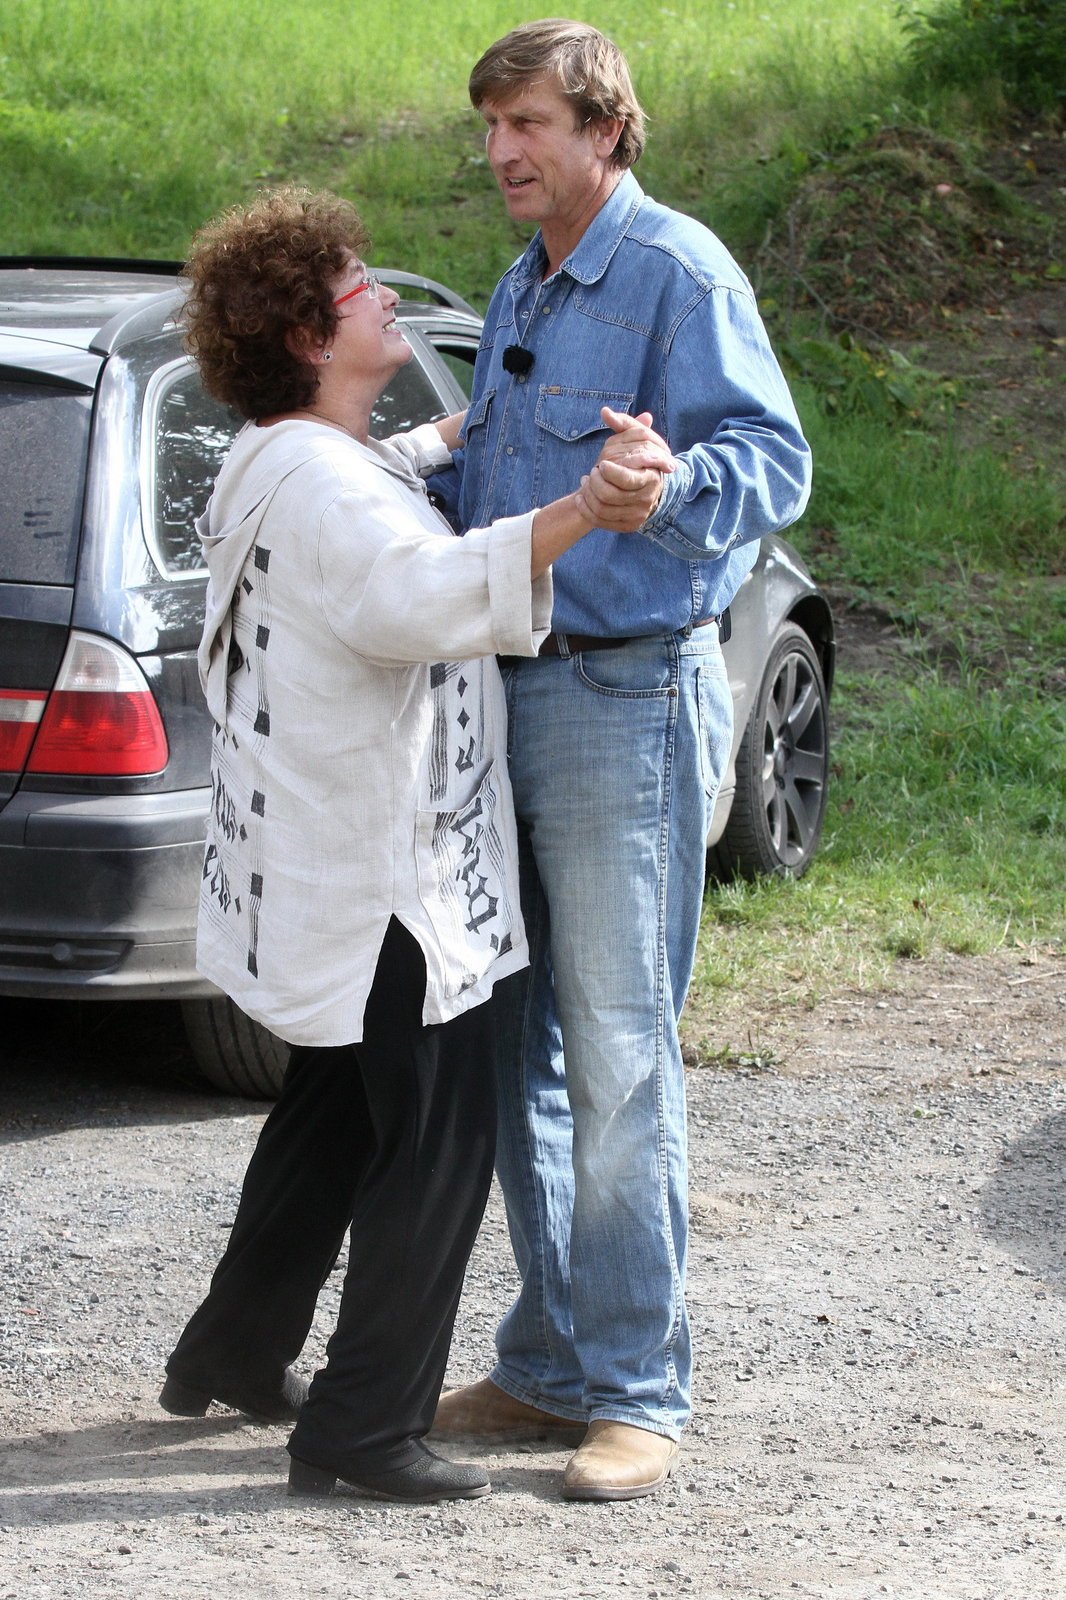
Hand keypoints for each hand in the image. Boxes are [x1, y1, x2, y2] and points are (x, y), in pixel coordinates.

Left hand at [575, 408, 674, 529]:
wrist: (651, 487)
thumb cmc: (640, 458)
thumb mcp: (636, 437)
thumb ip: (623, 423)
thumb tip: (605, 412)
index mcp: (651, 478)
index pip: (626, 479)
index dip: (609, 472)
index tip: (601, 463)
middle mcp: (646, 500)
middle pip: (609, 495)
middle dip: (594, 482)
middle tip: (592, 471)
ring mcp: (636, 515)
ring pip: (602, 509)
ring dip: (587, 494)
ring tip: (585, 481)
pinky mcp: (627, 526)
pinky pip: (600, 521)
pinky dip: (585, 509)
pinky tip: (581, 496)